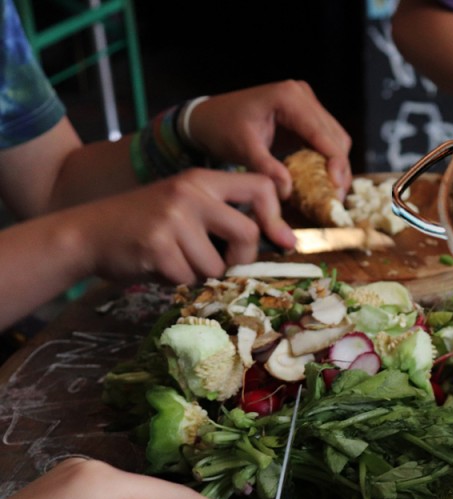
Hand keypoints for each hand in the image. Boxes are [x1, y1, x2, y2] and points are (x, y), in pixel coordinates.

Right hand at [80, 167, 296, 281]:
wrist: (88, 233)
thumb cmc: (146, 225)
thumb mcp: (185, 206)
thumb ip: (223, 217)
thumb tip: (277, 243)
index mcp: (202, 179)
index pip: (260, 186)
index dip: (276, 217)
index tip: (282, 241)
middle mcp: (190, 192)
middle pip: (247, 234)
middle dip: (241, 260)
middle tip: (221, 267)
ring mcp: (173, 218)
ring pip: (217, 265)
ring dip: (202, 275)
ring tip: (178, 261)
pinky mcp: (158, 246)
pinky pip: (188, 278)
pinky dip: (178, 282)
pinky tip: (159, 267)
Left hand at [188, 81, 352, 201]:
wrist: (209, 118)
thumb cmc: (221, 128)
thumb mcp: (242, 148)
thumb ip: (266, 168)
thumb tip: (288, 190)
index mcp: (289, 98)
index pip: (323, 133)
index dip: (336, 162)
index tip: (337, 188)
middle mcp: (302, 96)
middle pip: (336, 136)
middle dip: (339, 169)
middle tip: (335, 199)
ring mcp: (305, 105)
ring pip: (335, 140)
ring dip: (336, 167)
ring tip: (330, 194)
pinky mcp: (305, 118)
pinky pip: (324, 142)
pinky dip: (326, 163)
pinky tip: (322, 182)